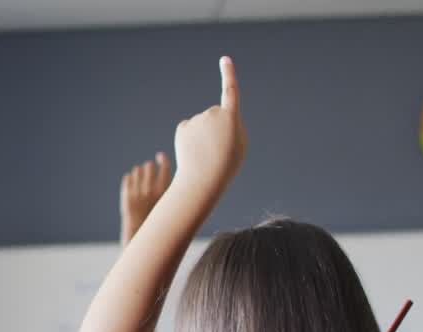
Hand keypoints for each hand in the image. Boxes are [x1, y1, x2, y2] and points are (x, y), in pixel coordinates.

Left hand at [119, 153, 171, 242]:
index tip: (160, 157)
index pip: (164, 164)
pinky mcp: (127, 195)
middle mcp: (151, 190)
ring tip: (142, 182)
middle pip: (149, 165)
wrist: (142, 232)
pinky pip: (128, 177)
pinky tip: (135, 186)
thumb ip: (167, 180)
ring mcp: (137, 192)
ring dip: (140, 173)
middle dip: (149, 167)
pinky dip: (131, 179)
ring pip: (137, 170)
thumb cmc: (158, 214)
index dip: (162, 158)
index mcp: (164, 190)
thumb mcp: (167, 199)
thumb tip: (161, 156)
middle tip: (150, 173)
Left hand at [173, 56, 245, 192]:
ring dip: (204, 135)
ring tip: (206, 153)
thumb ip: (232, 126)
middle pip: (216, 115)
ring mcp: (196, 120)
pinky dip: (191, 138)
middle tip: (218, 148)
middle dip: (217, 128)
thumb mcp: (239, 144)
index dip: (228, 74)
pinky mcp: (182, 127)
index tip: (225, 59)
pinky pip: (190, 129)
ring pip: (202, 123)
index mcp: (231, 117)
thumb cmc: (226, 163)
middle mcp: (212, 113)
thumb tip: (219, 119)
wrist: (203, 180)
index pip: (230, 91)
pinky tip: (193, 151)